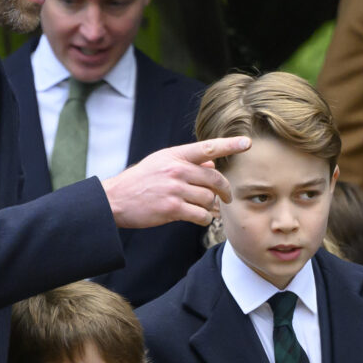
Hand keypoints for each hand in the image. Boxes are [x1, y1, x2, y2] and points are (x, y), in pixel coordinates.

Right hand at [102, 137, 249, 228]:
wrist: (115, 199)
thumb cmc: (141, 181)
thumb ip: (187, 162)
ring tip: (207, 210)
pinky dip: (205, 219)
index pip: (208, 147)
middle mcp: (177, 169)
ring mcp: (175, 189)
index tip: (247, 143)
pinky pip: (201, 215)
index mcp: (175, 155)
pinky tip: (200, 218)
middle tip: (227, 197)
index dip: (230, 145)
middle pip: (215, 178)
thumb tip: (213, 162)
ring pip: (209, 199)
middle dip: (225, 190)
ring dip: (212, 207)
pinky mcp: (172, 208)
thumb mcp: (161, 163)